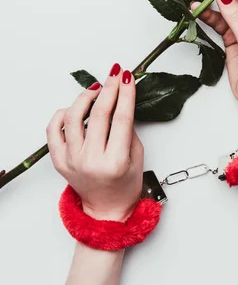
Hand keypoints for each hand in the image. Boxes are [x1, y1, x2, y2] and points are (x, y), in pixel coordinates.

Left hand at [47, 64, 142, 221]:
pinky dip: (62, 114)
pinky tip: (73, 109)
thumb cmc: (124, 185)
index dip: (125, 94)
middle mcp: (92, 161)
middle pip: (99, 114)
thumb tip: (119, 102)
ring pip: (74, 117)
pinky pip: (53, 130)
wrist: (106, 210)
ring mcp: (73, 161)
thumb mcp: (137, 157)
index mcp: (116, 162)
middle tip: (114, 75)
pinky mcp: (59, 161)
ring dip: (86, 97)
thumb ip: (128, 130)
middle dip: (109, 89)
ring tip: (95, 90)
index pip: (122, 118)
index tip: (126, 78)